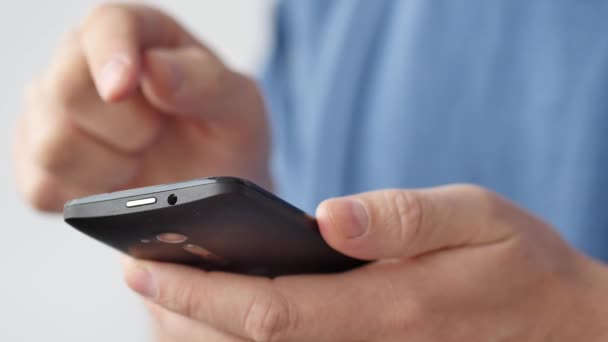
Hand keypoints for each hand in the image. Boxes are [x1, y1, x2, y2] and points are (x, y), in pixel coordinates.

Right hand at [14, 4, 269, 211]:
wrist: (213, 191)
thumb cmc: (225, 138)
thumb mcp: (241, 109)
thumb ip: (208, 84)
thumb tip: (153, 70)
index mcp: (140, 36)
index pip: (106, 24)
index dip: (111, 54)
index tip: (124, 88)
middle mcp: (86, 66)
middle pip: (66, 87)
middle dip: (126, 129)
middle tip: (156, 138)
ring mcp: (55, 115)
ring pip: (52, 144)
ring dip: (109, 167)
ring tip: (141, 163)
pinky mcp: (41, 165)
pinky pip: (41, 187)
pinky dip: (87, 197)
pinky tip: (117, 188)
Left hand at [124, 185, 607, 340]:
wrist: (558, 325)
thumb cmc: (519, 264)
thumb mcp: (478, 218)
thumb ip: (405, 218)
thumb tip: (328, 215)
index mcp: (386, 307)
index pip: (269, 311)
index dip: (200, 294)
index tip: (145, 268)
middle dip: (182, 318)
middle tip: (136, 276)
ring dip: (203, 333)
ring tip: (163, 294)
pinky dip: (244, 339)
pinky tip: (224, 315)